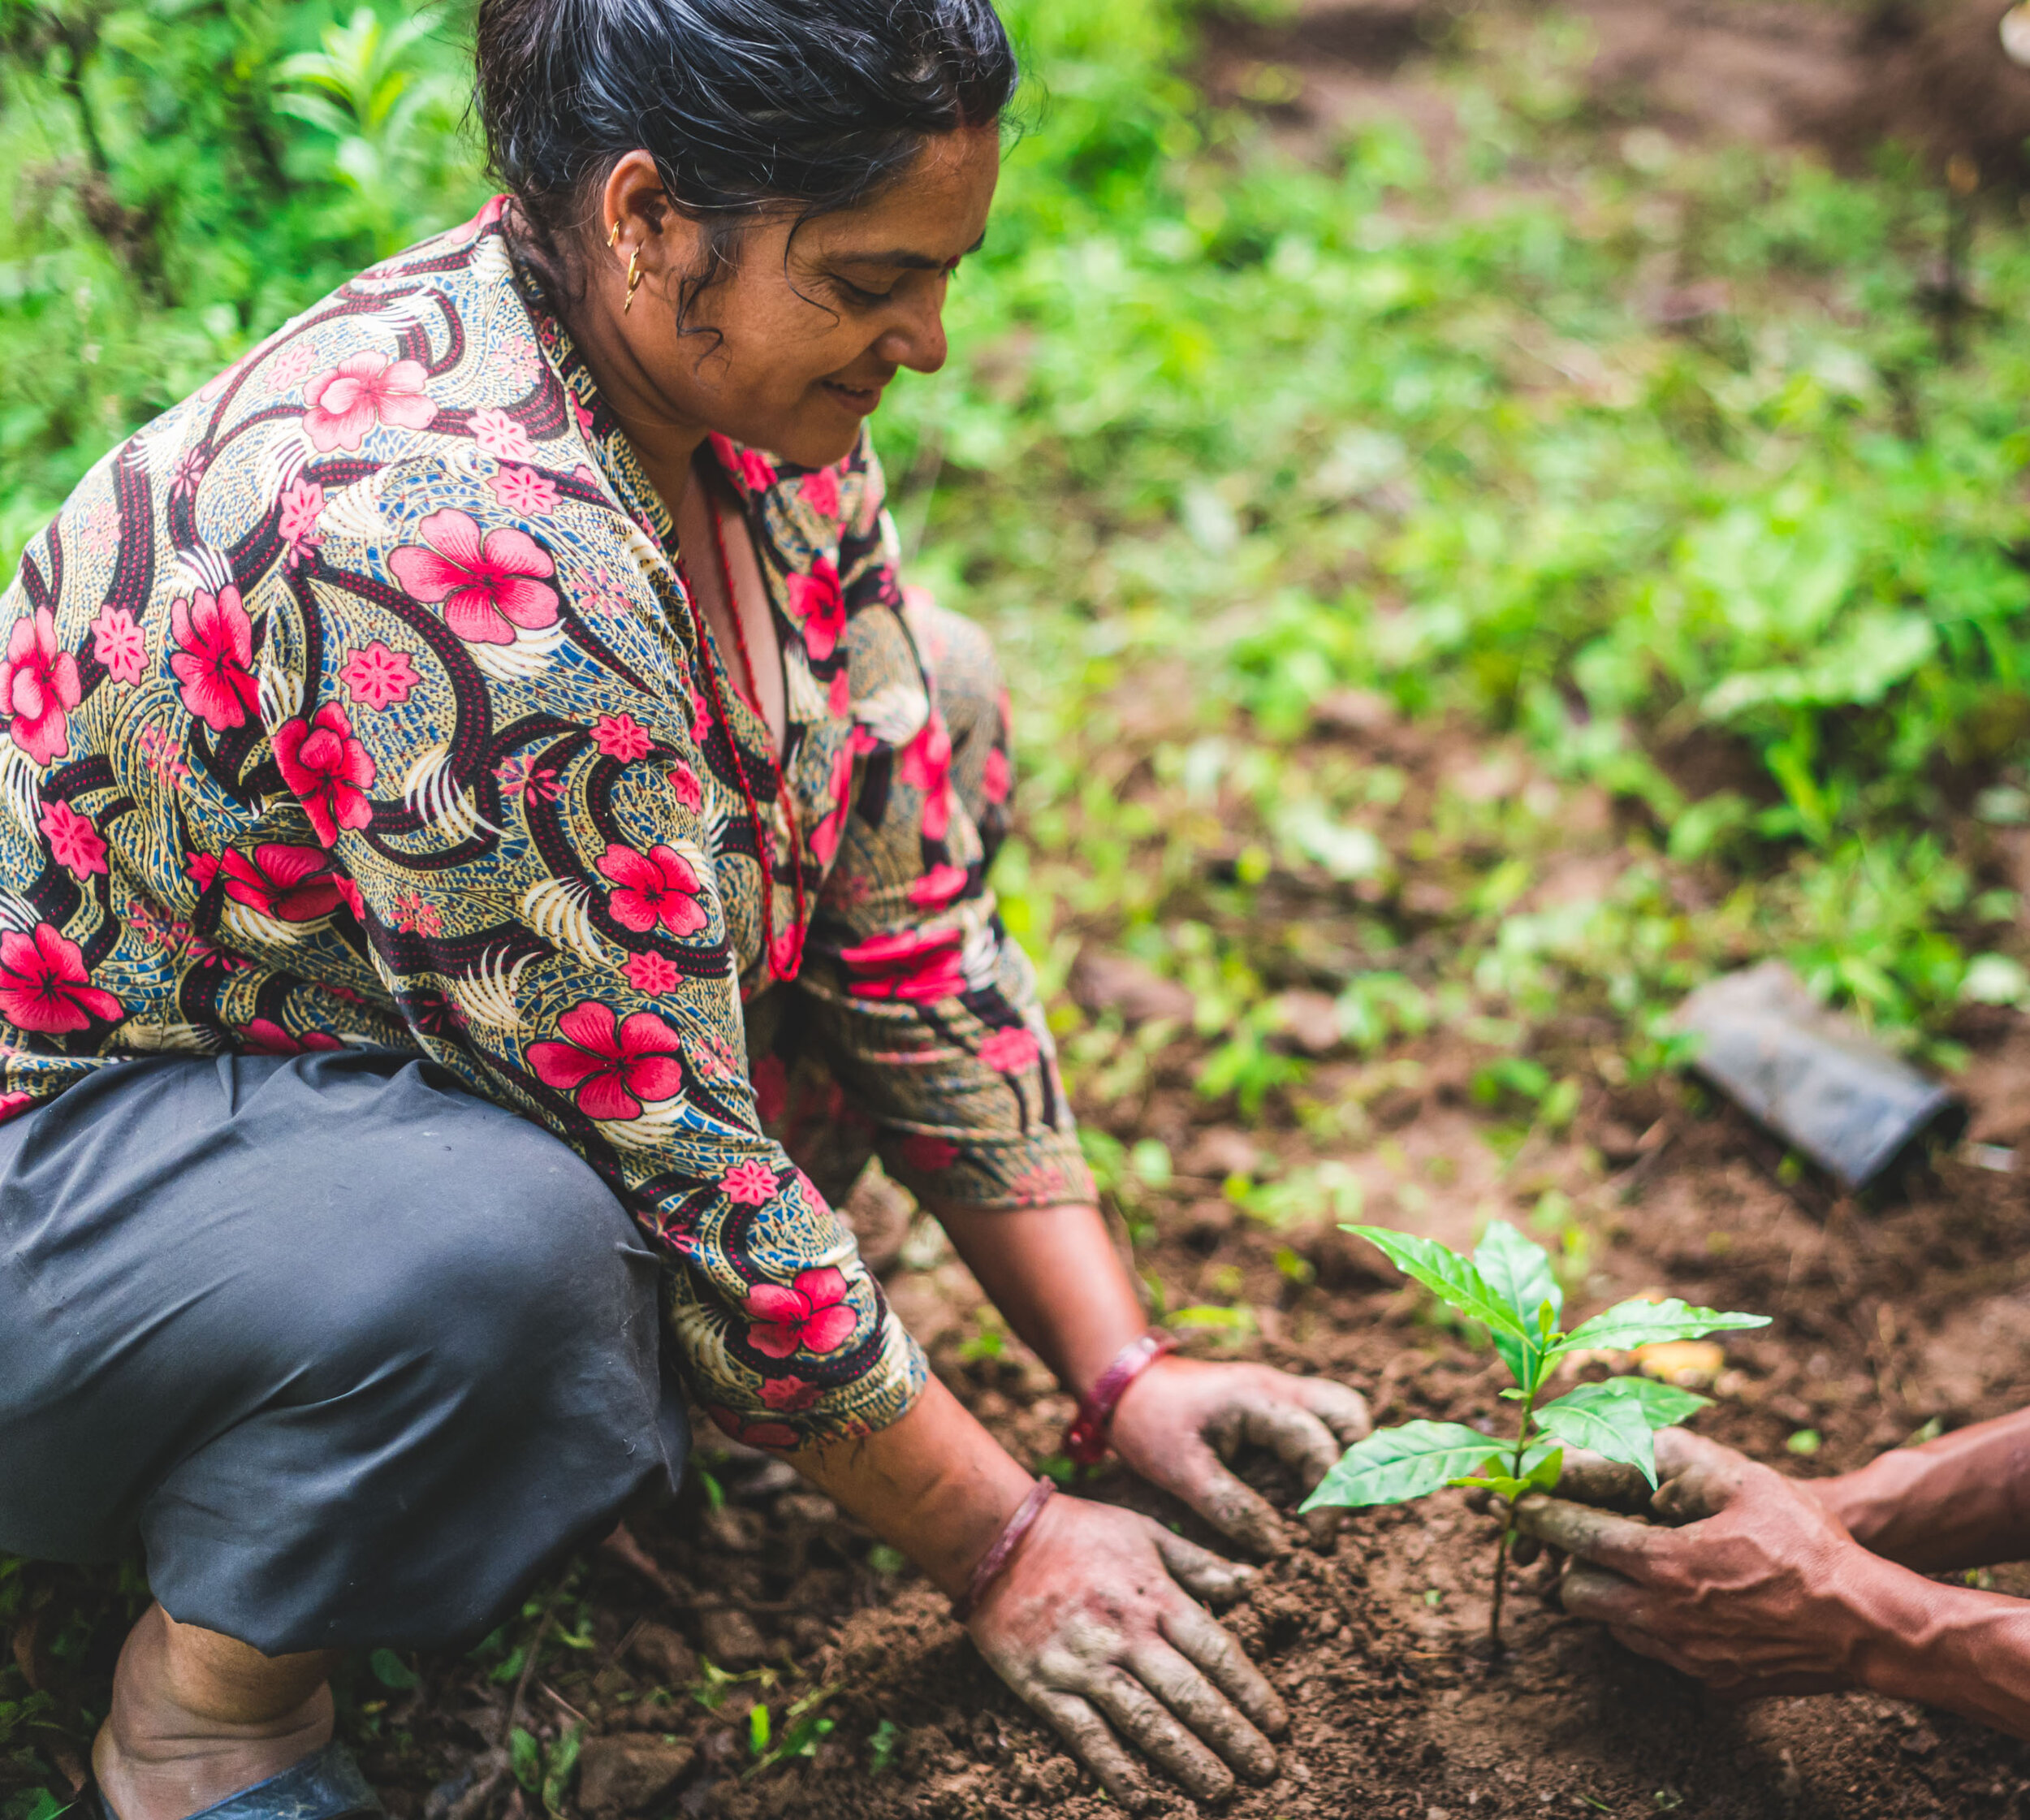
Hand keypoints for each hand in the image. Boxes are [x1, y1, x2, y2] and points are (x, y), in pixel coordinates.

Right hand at [967, 1494, 1287, 1807]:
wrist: (995, 1537)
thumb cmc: (1078, 1531)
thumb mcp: (1146, 1531)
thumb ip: (1200, 1562)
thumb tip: (1252, 1581)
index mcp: (1154, 1595)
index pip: (1215, 1651)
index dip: (1251, 1691)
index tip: (1278, 1724)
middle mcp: (1125, 1634)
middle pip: (1189, 1694)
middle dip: (1232, 1736)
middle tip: (1265, 1770)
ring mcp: (1084, 1664)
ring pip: (1146, 1722)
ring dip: (1188, 1761)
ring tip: (1222, 1791)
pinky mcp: (1046, 1687)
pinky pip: (1087, 1736)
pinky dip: (1117, 1771)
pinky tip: (1145, 1799)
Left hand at [1110, 1357, 1369, 1552]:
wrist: (1128, 1384)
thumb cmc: (1150, 1422)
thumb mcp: (1181, 1471)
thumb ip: (1230, 1507)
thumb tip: (1278, 1547)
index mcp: (1259, 1400)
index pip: (1319, 1444)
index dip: (1328, 1496)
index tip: (1314, 1537)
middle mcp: (1280, 1388)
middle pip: (1350, 1414)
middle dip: (1355, 1467)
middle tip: (1332, 1515)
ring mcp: (1281, 1390)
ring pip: (1341, 1413)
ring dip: (1345, 1458)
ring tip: (1324, 1506)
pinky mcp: (1275, 1403)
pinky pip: (1319, 1421)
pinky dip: (1325, 1453)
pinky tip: (1304, 1490)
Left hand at [1512, 1429, 1879, 1695]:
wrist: (1867, 1626)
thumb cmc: (1810, 1548)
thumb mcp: (1747, 1482)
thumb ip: (1686, 1458)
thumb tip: (1641, 1440)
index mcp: (1664, 1564)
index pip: (1578, 1538)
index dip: (1542, 1516)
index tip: (1520, 1503)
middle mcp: (1663, 1618)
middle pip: (1576, 1595)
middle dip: (1569, 1565)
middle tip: (1582, 1540)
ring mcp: (1686, 1657)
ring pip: (1614, 1628)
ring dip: (1610, 1597)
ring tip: (1633, 1567)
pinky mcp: (1712, 1682)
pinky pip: (1657, 1654)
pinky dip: (1651, 1626)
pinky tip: (1680, 1601)